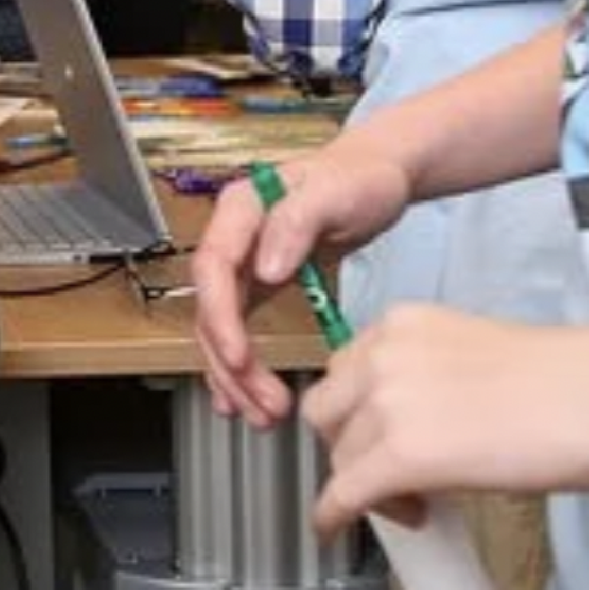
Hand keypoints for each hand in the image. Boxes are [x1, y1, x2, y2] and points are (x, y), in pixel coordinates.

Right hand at [190, 150, 410, 424]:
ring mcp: (242, 264)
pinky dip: (240, 368)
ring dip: (235, 376)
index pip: (213, 267)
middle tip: (263, 402)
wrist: (377, 175)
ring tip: (262, 414)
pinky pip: (238, 331)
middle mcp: (232, 239)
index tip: (240, 356)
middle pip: (211, 309)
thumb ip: (297, 224)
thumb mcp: (336, 192)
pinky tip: (244, 398)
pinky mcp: (257, 285)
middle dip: (231, 363)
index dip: (220, 317)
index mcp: (239, 210)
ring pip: (220, 329)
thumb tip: (265, 269)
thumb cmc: (358, 177)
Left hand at [305, 307, 588, 532]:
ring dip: (361, 484)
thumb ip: (430, 381)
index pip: (346, 372)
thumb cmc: (571, 382)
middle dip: (349, 446)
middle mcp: (383, 355)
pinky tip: (336, 527)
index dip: (358, 414)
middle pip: (328, 411)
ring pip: (338, 455)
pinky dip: (333, 514)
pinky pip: (344, 492)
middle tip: (389, 475)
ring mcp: (388, 402)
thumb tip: (418, 426)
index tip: (378, 438)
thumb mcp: (475, 360)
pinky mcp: (403, 454)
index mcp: (402, 324)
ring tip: (411, 502)